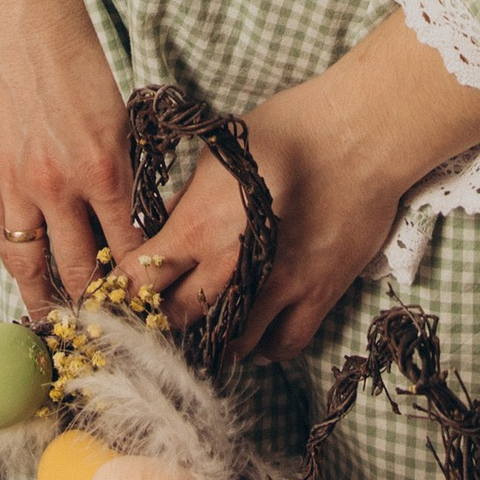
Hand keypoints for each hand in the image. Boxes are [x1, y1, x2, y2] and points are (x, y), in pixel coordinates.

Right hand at [0, 0, 140, 321]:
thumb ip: (120, 172)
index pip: (127, 248)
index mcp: (105, 168)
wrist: (22, 20)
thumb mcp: (118, 117)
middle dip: (94, 305)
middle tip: (103, 329)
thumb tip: (126, 220)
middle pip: (79, 269)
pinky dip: (13, 258)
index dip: (136, 283)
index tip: (142, 303)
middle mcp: (60, 185)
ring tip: (56, 323)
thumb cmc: (77, 58)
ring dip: (46, 298)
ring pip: (30, 263)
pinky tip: (22, 276)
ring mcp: (16, 182)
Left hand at [126, 76, 415, 363]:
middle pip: (178, 318)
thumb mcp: (220, 154)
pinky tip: (256, 332)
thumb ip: (186, 199)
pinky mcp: (317, 295)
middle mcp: (232, 264)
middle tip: (163, 312)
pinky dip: (265, 348)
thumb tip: (159, 226)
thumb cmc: (289, 130)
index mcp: (199, 225)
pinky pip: (283, 345)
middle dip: (163, 318)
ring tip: (208, 326)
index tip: (122, 295)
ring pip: (230, 344)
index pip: (141, 278)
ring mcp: (277, 286)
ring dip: (213, 339)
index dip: (125, 292)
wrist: (358, 136)